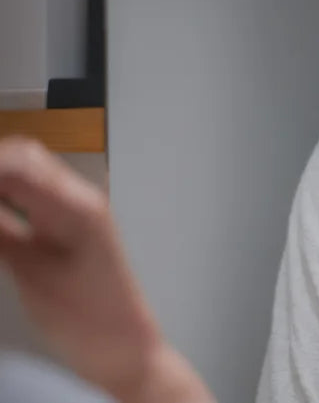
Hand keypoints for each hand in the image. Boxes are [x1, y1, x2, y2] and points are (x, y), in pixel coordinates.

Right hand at [0, 137, 212, 402]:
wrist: (123, 345)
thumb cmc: (88, 317)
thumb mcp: (31, 273)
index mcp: (77, 206)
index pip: (16, 164)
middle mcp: (81, 198)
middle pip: (21, 157)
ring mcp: (78, 209)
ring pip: (26, 170)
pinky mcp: (70, 224)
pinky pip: (32, 193)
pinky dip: (6, 192)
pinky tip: (0, 210)